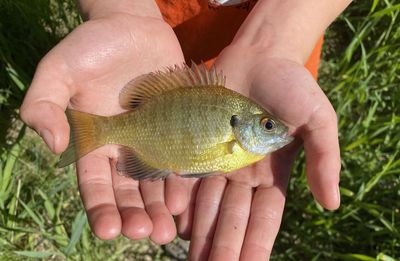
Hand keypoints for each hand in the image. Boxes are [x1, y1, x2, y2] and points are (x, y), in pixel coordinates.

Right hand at [20, 11, 189, 242]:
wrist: (132, 26)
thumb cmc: (92, 46)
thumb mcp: (59, 70)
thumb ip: (45, 105)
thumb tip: (54, 145)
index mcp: (95, 143)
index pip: (95, 186)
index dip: (100, 209)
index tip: (108, 230)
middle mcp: (124, 149)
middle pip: (129, 193)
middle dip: (135, 216)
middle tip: (146, 232)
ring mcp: (153, 141)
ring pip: (156, 184)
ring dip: (160, 208)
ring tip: (167, 229)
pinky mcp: (178, 129)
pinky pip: (182, 159)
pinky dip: (183, 180)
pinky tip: (185, 198)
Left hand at [177, 46, 340, 259]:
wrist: (259, 55)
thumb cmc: (293, 86)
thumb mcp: (318, 121)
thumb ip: (325, 160)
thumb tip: (332, 204)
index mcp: (273, 173)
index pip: (265, 217)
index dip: (258, 243)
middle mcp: (243, 174)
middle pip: (233, 217)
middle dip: (225, 245)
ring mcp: (219, 160)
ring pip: (208, 204)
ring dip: (201, 232)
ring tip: (194, 258)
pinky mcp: (197, 144)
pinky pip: (190, 177)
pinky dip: (184, 201)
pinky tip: (176, 222)